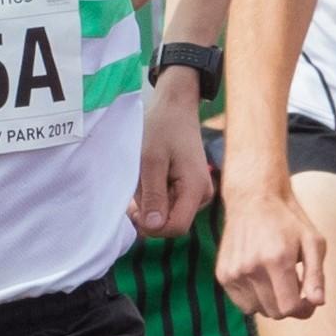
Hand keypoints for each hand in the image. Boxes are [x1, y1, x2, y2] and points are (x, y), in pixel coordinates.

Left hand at [134, 111, 211, 235]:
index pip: (176, 227)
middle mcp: (202, 196)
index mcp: (196, 188)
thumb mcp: (151, 161)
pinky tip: (150, 175)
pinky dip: (155, 194)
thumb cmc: (162, 129)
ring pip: (167, 213)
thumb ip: (152, 195)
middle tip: (137, 183)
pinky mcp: (191, 190)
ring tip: (145, 174)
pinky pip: (170, 203)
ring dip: (149, 201)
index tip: (133, 208)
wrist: (175, 108)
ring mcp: (198, 194)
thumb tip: (153, 227)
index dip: (153, 226)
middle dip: (149, 210)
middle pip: (171, 222)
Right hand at [217, 182, 326, 319]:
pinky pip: (242, 303)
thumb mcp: (313, 242)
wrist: (254, 198)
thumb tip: (317, 302)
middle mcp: (251, 268)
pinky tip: (261, 278)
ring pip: (257, 310)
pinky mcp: (223, 274)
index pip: (289, 308)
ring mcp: (234, 272)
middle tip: (294, 286)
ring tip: (276, 280)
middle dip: (288, 305)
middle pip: (274, 312)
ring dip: (271, 302)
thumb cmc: (288, 220)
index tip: (308, 300)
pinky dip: (254, 298)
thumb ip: (316, 275)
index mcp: (277, 260)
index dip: (303, 310)